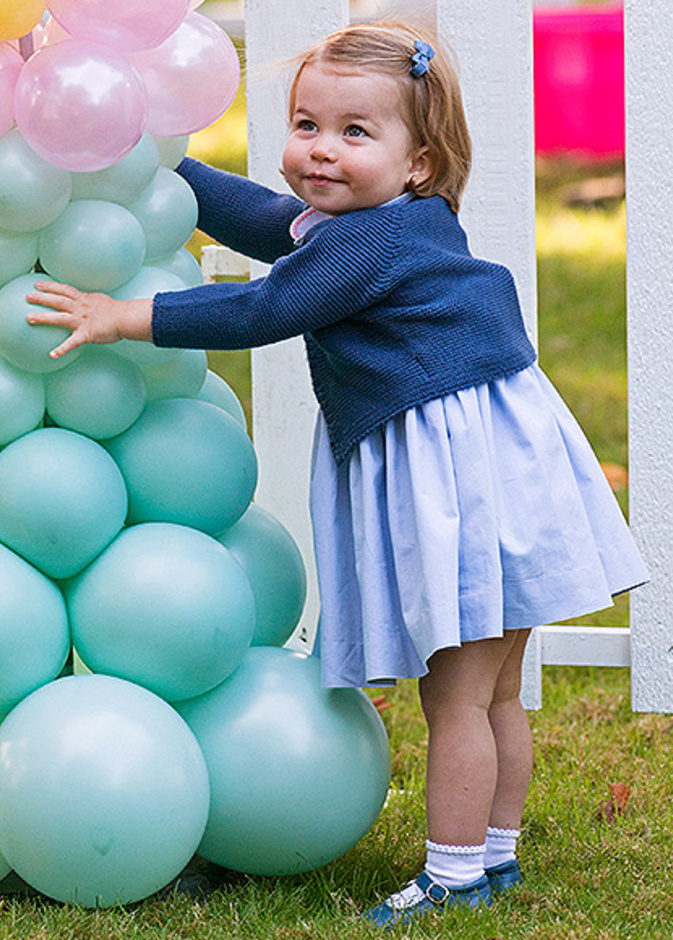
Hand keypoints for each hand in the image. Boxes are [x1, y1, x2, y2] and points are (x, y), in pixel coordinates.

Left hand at [26, 281, 153, 359]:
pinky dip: (61, 349)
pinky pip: (72, 343)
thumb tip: (90, 301)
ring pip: (59, 318)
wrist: (126, 318)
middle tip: (28, 296)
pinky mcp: (86, 334)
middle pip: (57, 300)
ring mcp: (82, 321)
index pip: (64, 290)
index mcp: (84, 300)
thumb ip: (92, 301)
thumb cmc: (119, 311)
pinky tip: (52, 355)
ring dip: (43, 317)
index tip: (38, 285)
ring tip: (30, 318)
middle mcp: (80, 308)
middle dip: (42, 298)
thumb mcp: (102, 301)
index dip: (50, 286)